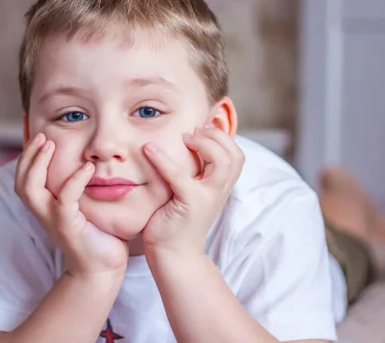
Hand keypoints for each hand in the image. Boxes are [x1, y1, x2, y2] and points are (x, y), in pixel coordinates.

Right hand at [15, 133, 128, 277]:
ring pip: (31, 190)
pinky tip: (87, 167)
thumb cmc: (97, 234)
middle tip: (42, 136)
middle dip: (28, 156)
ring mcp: (53, 220)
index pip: (24, 179)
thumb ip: (78, 187)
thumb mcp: (83, 206)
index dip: (27, 157)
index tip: (39, 137)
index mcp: (44, 207)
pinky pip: (65, 200)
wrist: (102, 268)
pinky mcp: (68, 227)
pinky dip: (74, 181)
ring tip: (51, 145)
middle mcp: (43, 213)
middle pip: (21, 182)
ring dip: (38, 164)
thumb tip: (88, 159)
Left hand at [142, 125, 244, 257]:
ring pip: (222, 162)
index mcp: (220, 187)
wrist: (173, 255)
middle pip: (235, 156)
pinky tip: (148, 148)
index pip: (236, 155)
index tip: (201, 129)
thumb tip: (181, 145)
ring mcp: (207, 198)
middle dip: (216, 137)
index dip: (222, 137)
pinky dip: (163, 159)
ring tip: (184, 138)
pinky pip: (179, 175)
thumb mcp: (188, 192)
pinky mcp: (189, 204)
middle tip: (193, 132)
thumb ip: (192, 173)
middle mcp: (219, 191)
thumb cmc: (175, 221)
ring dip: (203, 144)